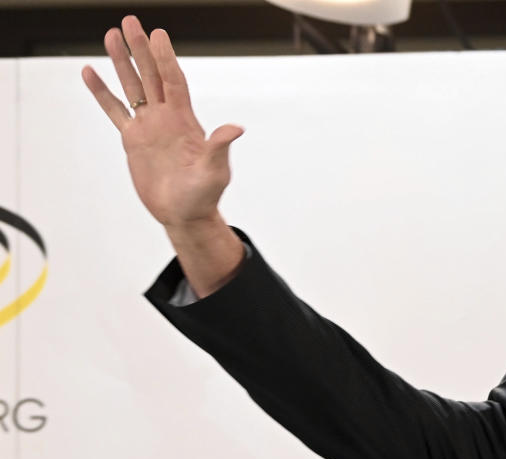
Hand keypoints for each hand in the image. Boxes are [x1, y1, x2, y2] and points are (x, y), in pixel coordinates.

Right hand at [81, 15, 242, 230]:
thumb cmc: (204, 195)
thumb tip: (236, 128)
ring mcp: (149, 127)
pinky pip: (114, 111)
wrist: (185, 214)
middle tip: (130, 20)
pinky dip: (102, 93)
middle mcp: (166, 118)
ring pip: (132, 87)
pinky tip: (90, 73)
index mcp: (185, 121)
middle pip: (151, 75)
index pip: (174, 81)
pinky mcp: (133, 140)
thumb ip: (220, 148)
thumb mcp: (215, 171)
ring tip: (111, 34)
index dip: (166, 58)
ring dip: (122, 62)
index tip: (158, 35)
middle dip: (141, 49)